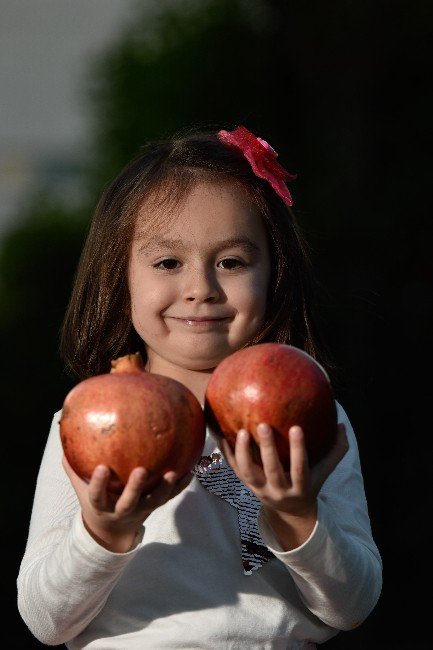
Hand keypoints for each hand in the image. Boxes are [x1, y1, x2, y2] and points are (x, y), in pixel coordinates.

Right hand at [62, 456, 191, 552]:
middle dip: (135, 488)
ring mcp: (140, 510)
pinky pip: (170, 498)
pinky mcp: (155, 508)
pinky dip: (181, 486)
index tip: (102, 468)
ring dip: (165, 489)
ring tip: (173, 473)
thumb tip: (63, 434)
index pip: (97, 496)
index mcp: (101, 506)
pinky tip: (192, 470)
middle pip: (129, 503)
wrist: (111, 531)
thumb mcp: (81, 488)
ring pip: (154, 502)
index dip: (99, 484)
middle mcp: (121, 510)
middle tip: (141, 470)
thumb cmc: (96, 500)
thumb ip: (73, 466)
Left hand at [219, 422, 347, 549]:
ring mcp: (259, 489)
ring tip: (241, 431)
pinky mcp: (245, 485)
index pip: (300, 469)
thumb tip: (343, 425)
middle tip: (263, 425)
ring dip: (242, 452)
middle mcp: (278, 491)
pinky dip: (227, 453)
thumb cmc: (309, 484)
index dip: (299, 451)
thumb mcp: (324, 472)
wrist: (289, 513)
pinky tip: (221, 434)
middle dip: (267, 449)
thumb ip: (335, 450)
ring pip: (248, 473)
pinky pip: (233, 469)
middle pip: (272, 471)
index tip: (297, 427)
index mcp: (300, 488)